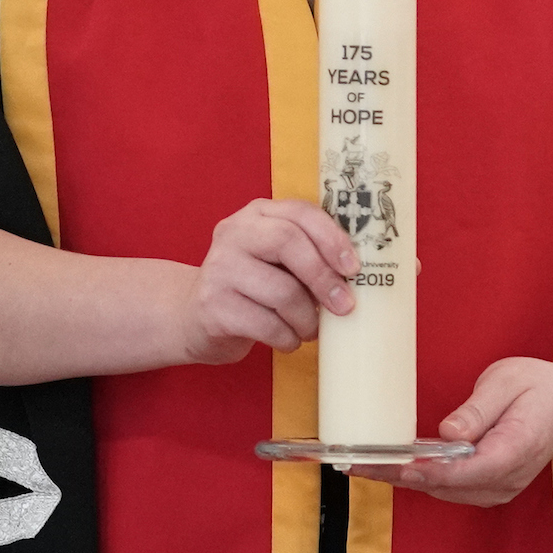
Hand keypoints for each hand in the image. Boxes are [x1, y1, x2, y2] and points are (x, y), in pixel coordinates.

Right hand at [173, 199, 355, 365]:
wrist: (196, 317)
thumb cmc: (253, 287)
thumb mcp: (277, 260)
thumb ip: (308, 255)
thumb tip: (356, 276)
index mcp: (256, 214)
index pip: (300, 212)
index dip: (332, 238)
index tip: (354, 268)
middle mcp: (234, 233)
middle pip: (288, 243)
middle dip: (323, 277)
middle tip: (344, 306)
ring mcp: (219, 268)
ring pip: (281, 291)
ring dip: (307, 318)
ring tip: (310, 329)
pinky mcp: (213, 306)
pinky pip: (266, 324)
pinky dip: (288, 337)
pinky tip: (289, 339)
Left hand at [350, 357, 552, 507]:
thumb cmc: (539, 389)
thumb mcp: (509, 381)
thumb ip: (479, 409)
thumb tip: (449, 431)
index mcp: (516, 449)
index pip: (467, 469)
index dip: (428, 470)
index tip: (394, 463)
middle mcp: (507, 478)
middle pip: (447, 486)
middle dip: (400, 475)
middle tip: (356, 462)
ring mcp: (498, 488)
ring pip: (443, 491)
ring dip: (404, 479)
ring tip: (362, 464)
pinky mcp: (488, 487)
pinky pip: (449, 488)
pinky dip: (420, 478)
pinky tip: (392, 465)